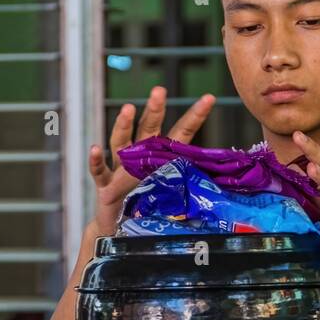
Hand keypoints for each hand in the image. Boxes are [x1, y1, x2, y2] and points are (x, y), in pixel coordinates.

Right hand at [88, 86, 215, 235]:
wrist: (120, 230)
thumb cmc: (150, 210)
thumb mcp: (173, 197)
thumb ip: (190, 187)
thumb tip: (225, 186)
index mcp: (160, 158)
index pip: (180, 133)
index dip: (194, 116)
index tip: (209, 98)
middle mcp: (139, 158)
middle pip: (148, 128)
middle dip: (154, 109)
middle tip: (160, 90)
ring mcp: (120, 170)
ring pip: (121, 142)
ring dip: (123, 125)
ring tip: (128, 108)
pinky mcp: (105, 186)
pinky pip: (99, 171)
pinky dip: (95, 160)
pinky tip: (94, 148)